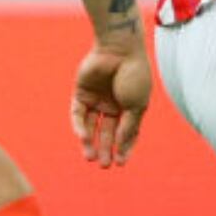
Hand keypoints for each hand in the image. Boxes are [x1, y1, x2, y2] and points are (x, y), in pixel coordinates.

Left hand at [70, 42, 151, 167]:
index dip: (124, 148)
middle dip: (106, 149)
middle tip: (104, 165)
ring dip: (90, 142)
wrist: (120, 50)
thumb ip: (128, 126)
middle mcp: (113, 105)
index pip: (127, 133)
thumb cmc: (134, 76)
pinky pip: (78, 114)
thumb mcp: (136, 105)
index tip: (121, 163)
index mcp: (130, 107)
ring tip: (91, 158)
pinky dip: (79, 126)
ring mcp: (97, 99)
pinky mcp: (82, 93)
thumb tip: (120, 146)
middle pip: (107, 132)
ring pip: (91, 126)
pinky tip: (83, 137)